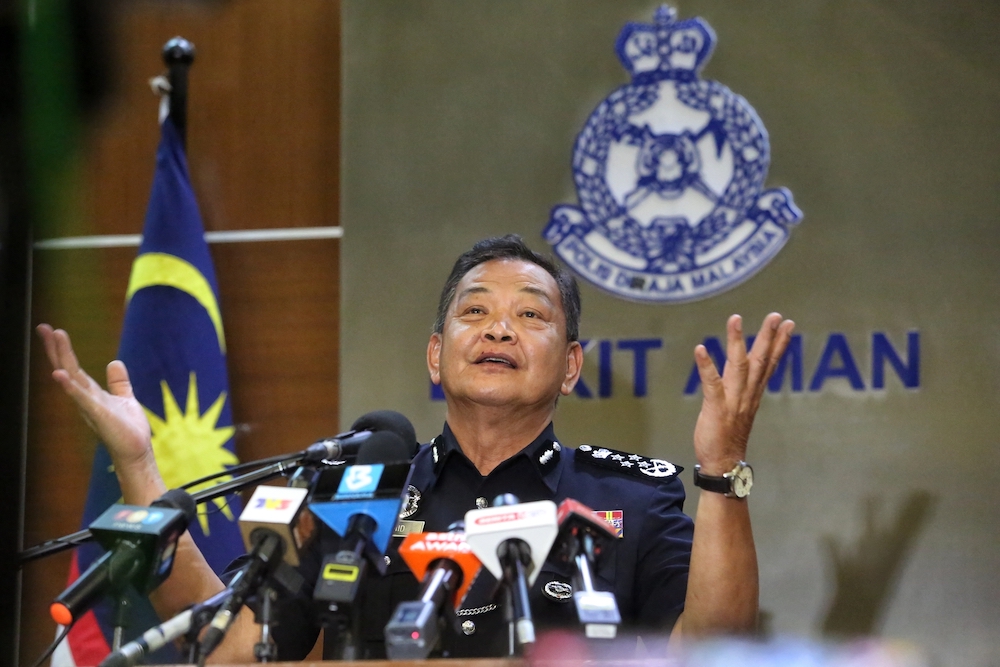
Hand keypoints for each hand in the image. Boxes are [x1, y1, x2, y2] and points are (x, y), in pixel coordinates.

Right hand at [37, 324, 154, 471]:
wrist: (136, 451)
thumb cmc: (128, 429)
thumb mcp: (124, 398)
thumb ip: (118, 382)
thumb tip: (115, 362)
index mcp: (91, 393)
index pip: (73, 367)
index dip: (62, 350)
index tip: (53, 330)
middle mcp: (85, 398)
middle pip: (67, 368)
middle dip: (56, 348)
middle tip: (43, 327)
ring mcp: (89, 406)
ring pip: (72, 378)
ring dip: (62, 358)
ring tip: (53, 337)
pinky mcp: (98, 414)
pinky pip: (81, 398)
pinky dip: (70, 386)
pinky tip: (58, 374)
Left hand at [692, 313, 793, 473]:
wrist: (724, 463)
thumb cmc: (728, 436)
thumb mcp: (740, 407)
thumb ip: (742, 386)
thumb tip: (744, 368)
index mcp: (753, 393)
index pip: (769, 364)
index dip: (779, 343)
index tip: (788, 324)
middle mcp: (747, 394)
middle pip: (760, 360)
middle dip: (768, 336)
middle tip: (777, 315)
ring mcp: (733, 400)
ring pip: (738, 366)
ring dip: (737, 341)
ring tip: (736, 318)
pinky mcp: (716, 407)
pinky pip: (712, 383)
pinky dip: (706, 365)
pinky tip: (700, 348)